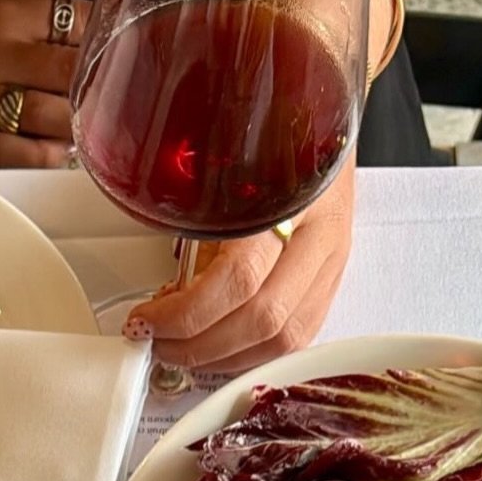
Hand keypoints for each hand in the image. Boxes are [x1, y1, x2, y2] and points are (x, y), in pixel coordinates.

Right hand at [0, 0, 97, 168]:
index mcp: (0, 13)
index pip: (74, 23)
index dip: (102, 37)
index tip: (115, 46)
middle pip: (68, 74)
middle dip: (96, 85)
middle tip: (113, 94)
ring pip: (46, 117)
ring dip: (76, 124)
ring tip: (92, 126)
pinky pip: (11, 152)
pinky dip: (42, 155)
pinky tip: (61, 154)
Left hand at [126, 155, 355, 371]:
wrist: (321, 121)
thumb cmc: (268, 139)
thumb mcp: (223, 168)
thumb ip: (197, 223)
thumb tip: (166, 290)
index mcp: (292, 195)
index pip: (239, 277)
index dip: (185, 313)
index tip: (147, 320)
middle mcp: (322, 233)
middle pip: (263, 319)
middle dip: (198, 346)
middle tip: (157, 341)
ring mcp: (334, 261)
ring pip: (283, 339)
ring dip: (224, 358)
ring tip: (183, 349)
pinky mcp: (333, 282)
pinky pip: (297, 338)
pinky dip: (252, 354)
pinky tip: (220, 350)